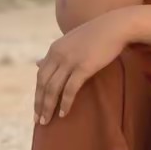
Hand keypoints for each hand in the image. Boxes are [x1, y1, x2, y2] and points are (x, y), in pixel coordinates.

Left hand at [34, 9, 131, 125]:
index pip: (40, 76)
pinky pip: (70, 89)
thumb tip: (37, 63)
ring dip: (48, 107)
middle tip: (38, 121)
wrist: (114, 27)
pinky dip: (65, 103)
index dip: (37, 94)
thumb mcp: (70, 42)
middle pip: (43, 84)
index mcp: (54, 49)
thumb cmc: (94, 34)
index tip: (36, 109)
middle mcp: (58, 54)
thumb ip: (54, 54)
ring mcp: (70, 61)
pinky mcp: (84, 67)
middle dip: (40, 104)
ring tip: (47, 122)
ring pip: (53, 89)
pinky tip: (64, 113)